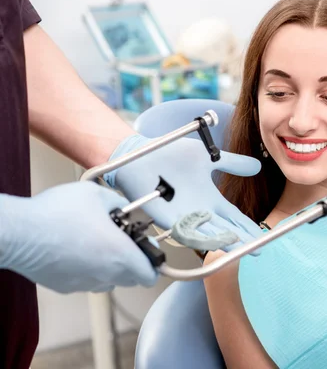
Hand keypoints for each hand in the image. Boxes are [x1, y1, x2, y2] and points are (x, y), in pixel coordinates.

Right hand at [0, 182, 157, 293]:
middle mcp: (105, 275)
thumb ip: (120, 203)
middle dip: (132, 261)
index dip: (152, 261)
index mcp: (120, 255)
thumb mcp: (98, 195)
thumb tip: (124, 209)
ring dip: (109, 266)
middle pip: (131, 278)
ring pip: (108, 280)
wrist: (18, 233)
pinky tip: (75, 248)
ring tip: (96, 242)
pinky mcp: (65, 287)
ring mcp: (84, 284)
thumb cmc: (57, 213)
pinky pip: (86, 281)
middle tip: (121, 240)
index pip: (150, 275)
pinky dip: (87, 269)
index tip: (146, 248)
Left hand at [103, 134, 262, 252]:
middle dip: (242, 240)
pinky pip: (186, 231)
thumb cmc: (171, 154)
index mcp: (210, 197)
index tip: (263, 237)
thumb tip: (257, 166)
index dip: (248, 226)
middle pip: (225, 229)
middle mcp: (200, 210)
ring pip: (209, 234)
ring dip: (225, 242)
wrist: (142, 154)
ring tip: (241, 249)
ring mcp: (184, 216)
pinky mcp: (167, 219)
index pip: (233, 216)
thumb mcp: (208, 157)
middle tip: (258, 250)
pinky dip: (199, 239)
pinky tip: (213, 244)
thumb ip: (232, 163)